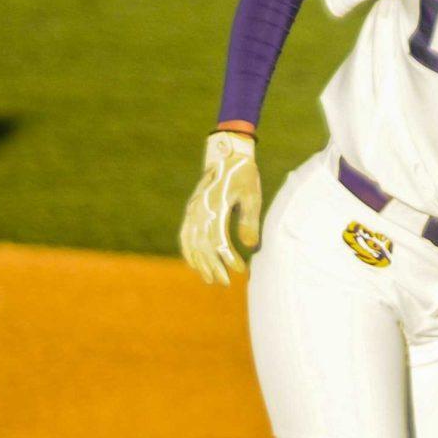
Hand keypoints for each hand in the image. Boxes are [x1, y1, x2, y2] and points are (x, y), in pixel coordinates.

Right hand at [179, 129, 261, 284]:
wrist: (227, 154)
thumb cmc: (244, 175)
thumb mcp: (252, 195)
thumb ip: (249, 221)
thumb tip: (250, 247)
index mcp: (216, 206)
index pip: (219, 240)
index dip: (228, 258)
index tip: (240, 271)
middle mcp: (200, 209)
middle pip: (203, 245)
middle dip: (213, 266)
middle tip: (225, 283)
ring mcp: (193, 210)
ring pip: (192, 242)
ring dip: (200, 263)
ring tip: (210, 280)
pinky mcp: (191, 210)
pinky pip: (185, 234)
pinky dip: (188, 251)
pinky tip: (194, 264)